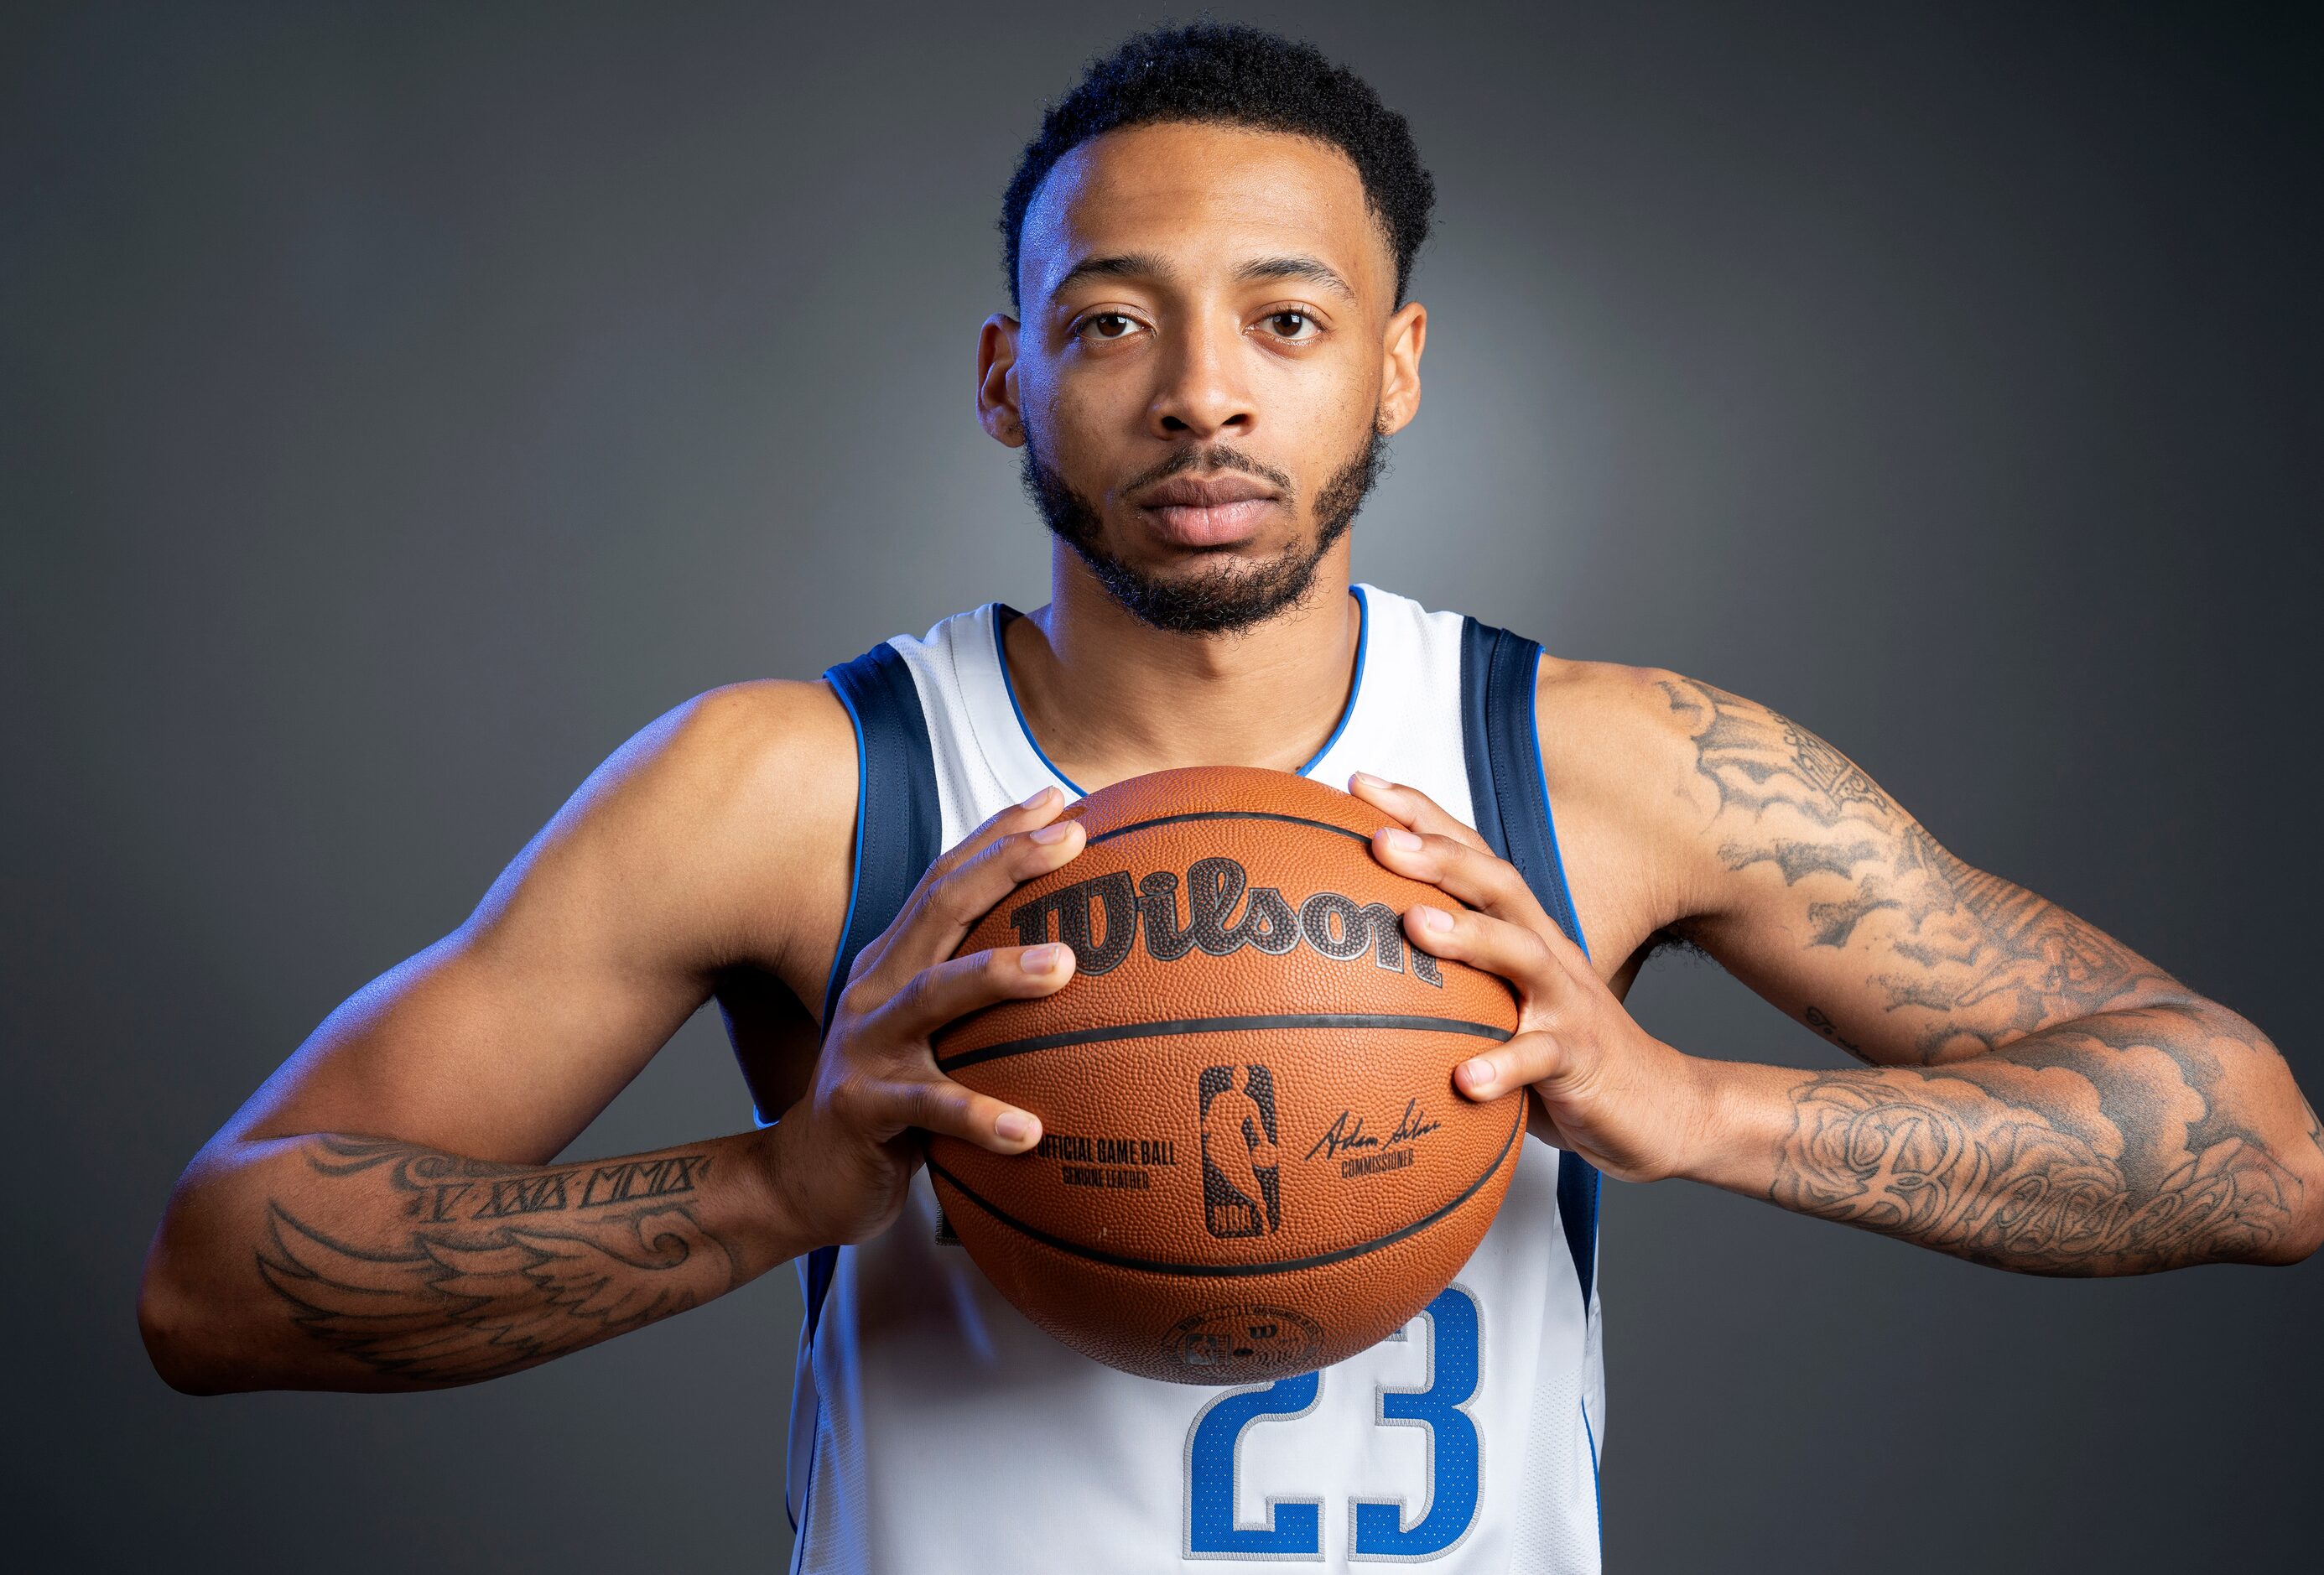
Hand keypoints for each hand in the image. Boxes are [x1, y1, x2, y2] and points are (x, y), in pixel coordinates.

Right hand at [765, 787, 1085, 1247]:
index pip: (947, 881)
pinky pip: (928, 1108)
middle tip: (1071, 840)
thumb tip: (1073, 963)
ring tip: (1064, 967)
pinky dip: (979, 1116)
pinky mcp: (861, 1109)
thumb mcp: (930, 1036)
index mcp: (893, 963)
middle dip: (1005, 865)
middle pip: (941, 909)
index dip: (998, 835)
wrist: (804, 1176)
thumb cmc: (890, 1101)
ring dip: (999, 974)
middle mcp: (875, 990)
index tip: (1057, 800)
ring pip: (934, 996)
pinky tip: (1031, 1130)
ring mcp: (864, 1046)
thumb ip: (977, 996)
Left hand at [1350, 772, 1708, 1183]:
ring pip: (1523, 957)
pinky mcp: (1583, 1060)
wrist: (1659, 1107)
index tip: (1360, 784)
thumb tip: (1351, 967)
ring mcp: (1567, 1004)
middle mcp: (1547, 954)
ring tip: (1415, 925)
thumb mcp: (1503, 1002)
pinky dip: (1504, 1067)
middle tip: (1379, 841)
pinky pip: (1542, 1059)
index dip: (1423, 817)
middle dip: (1440, 856)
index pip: (1473, 859)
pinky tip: (1464, 1078)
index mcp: (1522, 933)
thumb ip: (1448, 978)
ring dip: (1469, 936)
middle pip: (1498, 887)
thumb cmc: (1561, 1051)